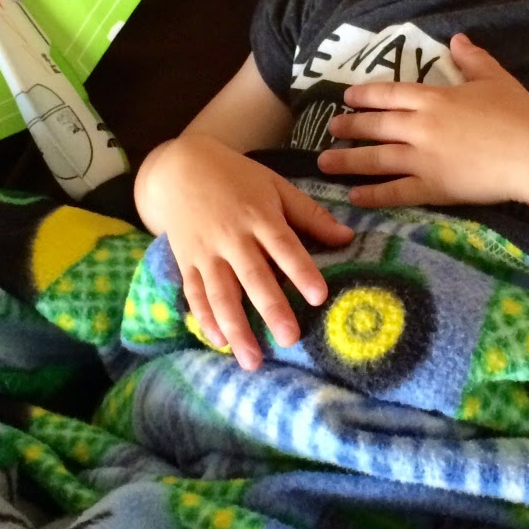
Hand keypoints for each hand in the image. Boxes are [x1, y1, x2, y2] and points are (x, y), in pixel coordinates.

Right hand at [146, 134, 352, 369]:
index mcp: (258, 215)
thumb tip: (347, 238)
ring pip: (221, 293)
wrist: (181, 168)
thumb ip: (310, 215)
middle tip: (290, 338)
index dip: (301, 271)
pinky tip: (219, 342)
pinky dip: (205, 318)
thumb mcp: (276, 186)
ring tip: (253, 359)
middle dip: (271, 309)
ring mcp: (206, 252)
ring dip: (237, 327)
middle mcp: (232, 237)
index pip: (283, 246)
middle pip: (253, 276)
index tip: (319, 296)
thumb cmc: (238, 178)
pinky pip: (195, 294)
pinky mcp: (186, 262)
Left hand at [317, 33, 528, 208]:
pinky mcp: (433, 188)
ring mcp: (424, 159)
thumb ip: (472, 59)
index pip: (389, 94)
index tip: (347, 97)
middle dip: (349, 127)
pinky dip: (372, 194)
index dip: (365, 95)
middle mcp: (421, 126)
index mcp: (435, 98)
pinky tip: (353, 196)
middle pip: (375, 125)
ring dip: (347, 161)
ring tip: (324, 163)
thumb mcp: (495, 79)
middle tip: (330, 128)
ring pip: (376, 159)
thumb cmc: (520, 114)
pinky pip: (395, 192)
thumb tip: (457, 38)